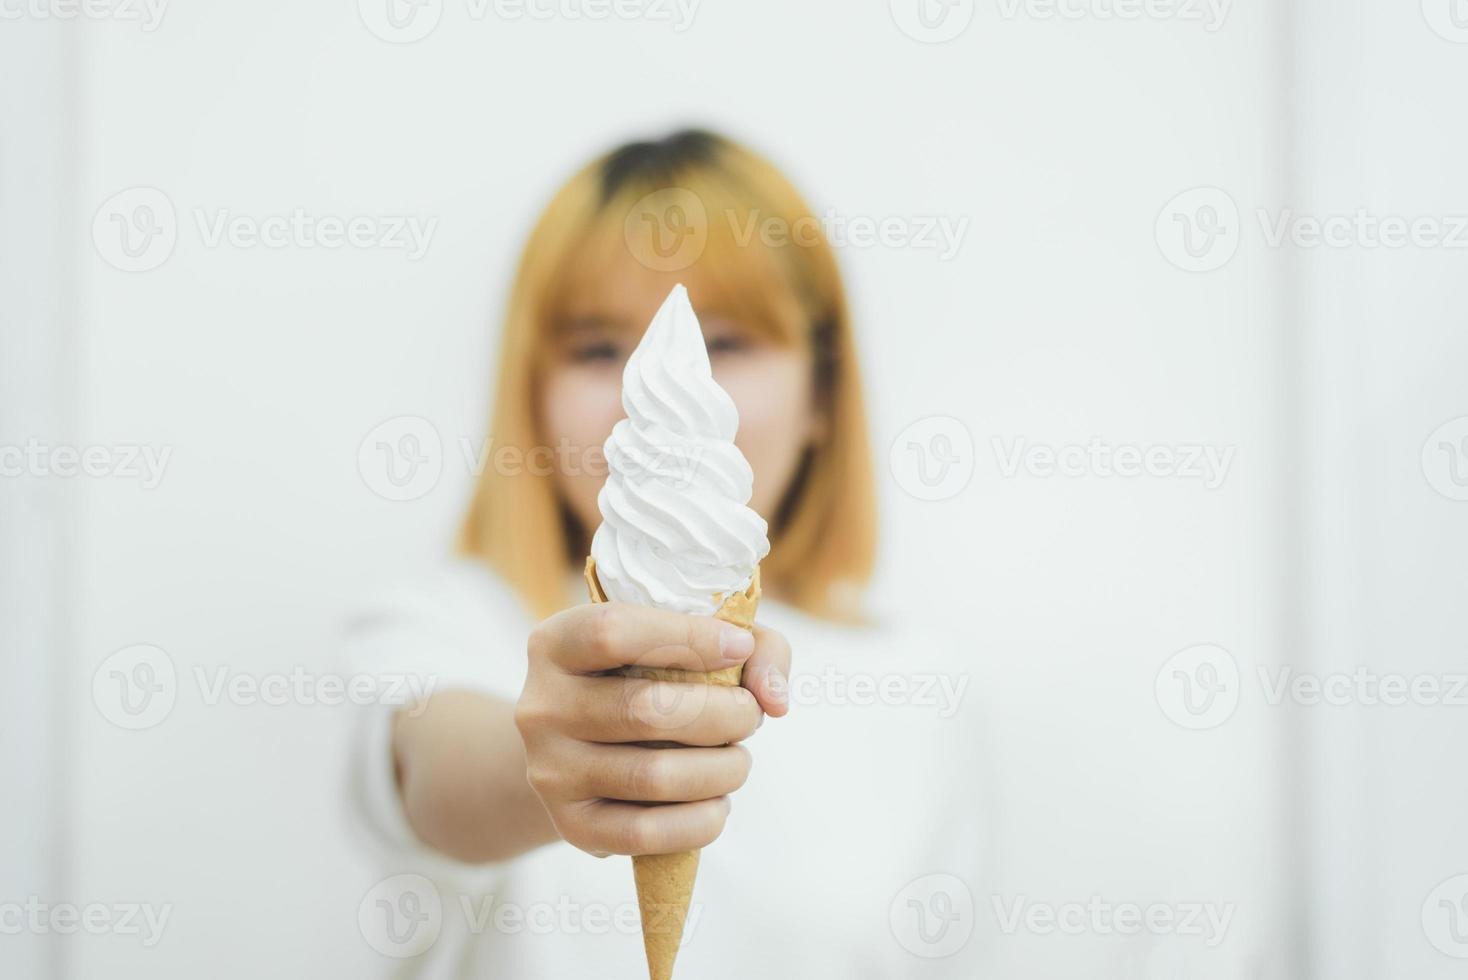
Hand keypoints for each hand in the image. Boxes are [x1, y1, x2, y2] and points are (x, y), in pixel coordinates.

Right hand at [515, 601, 790, 856]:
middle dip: (723, 714)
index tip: (740, 648)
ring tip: (739, 760)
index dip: (687, 638)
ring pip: (653, 775)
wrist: (578, 751)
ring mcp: (550, 770)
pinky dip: (701, 821)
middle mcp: (541, 706)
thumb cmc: (647, 680)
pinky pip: (646, 833)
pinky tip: (718, 803)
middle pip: (645, 710)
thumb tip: (774, 698)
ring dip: (722, 769)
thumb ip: (751, 647)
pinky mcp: (571, 825)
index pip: (614, 632)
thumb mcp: (688, 641)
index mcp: (556, 643)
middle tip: (750, 715)